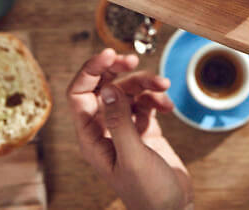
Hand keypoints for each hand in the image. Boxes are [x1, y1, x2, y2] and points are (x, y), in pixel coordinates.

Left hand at [67, 49, 192, 209]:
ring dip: (145, 85)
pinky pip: (145, 103)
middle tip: (134, 61)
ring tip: (164, 86)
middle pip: (103, 87)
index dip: (91, 70)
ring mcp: (125, 129)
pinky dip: (156, 99)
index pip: (80, 94)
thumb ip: (119, 122)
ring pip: (128, 92)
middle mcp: (104, 130)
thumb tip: (109, 88)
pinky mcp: (144, 130)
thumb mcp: (132, 157)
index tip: (110, 54)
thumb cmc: (149, 193)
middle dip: (118, 71)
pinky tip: (168, 107)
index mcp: (91, 138)